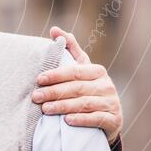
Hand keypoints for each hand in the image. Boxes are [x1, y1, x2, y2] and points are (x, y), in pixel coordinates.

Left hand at [31, 26, 123, 143]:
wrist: (107, 119)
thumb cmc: (88, 90)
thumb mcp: (81, 70)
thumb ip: (70, 49)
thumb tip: (54, 29)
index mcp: (97, 71)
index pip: (74, 71)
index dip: (56, 74)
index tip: (38, 79)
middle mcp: (107, 86)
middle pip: (77, 88)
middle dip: (54, 92)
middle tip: (36, 96)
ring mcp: (112, 103)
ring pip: (85, 104)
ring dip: (63, 106)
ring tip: (46, 109)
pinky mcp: (115, 120)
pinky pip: (96, 119)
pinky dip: (81, 119)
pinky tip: (67, 121)